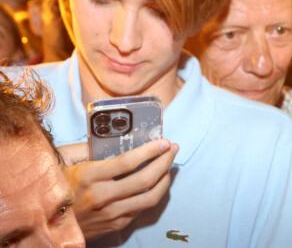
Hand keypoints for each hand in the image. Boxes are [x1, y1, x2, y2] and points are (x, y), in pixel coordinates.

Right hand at [58, 139, 178, 239]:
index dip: (149, 151)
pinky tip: (158, 183)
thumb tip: (112, 137)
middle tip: (173, 150)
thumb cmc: (58, 184)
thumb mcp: (65, 159)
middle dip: (164, 163)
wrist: (48, 222)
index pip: (127, 162)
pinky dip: (155, 194)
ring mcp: (111, 214)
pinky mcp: (116, 224)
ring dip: (165, 180)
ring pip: (148, 198)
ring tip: (170, 166)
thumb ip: (86, 146)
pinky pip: (142, 209)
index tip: (164, 142)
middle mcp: (102, 196)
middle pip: (144, 180)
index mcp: (89, 176)